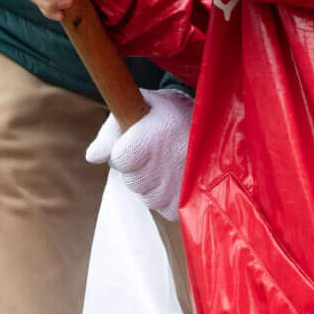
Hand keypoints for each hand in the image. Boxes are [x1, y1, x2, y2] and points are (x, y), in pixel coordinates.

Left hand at [86, 87, 195, 220]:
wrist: (221, 129)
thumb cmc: (175, 114)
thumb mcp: (145, 104)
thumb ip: (113, 128)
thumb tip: (93, 156)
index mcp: (152, 138)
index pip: (118, 158)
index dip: (124, 150)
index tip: (140, 140)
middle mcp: (165, 167)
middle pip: (132, 180)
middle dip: (138, 168)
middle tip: (158, 151)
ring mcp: (177, 191)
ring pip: (146, 196)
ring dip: (153, 183)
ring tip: (172, 162)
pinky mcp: (186, 205)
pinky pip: (163, 208)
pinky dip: (167, 196)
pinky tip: (179, 177)